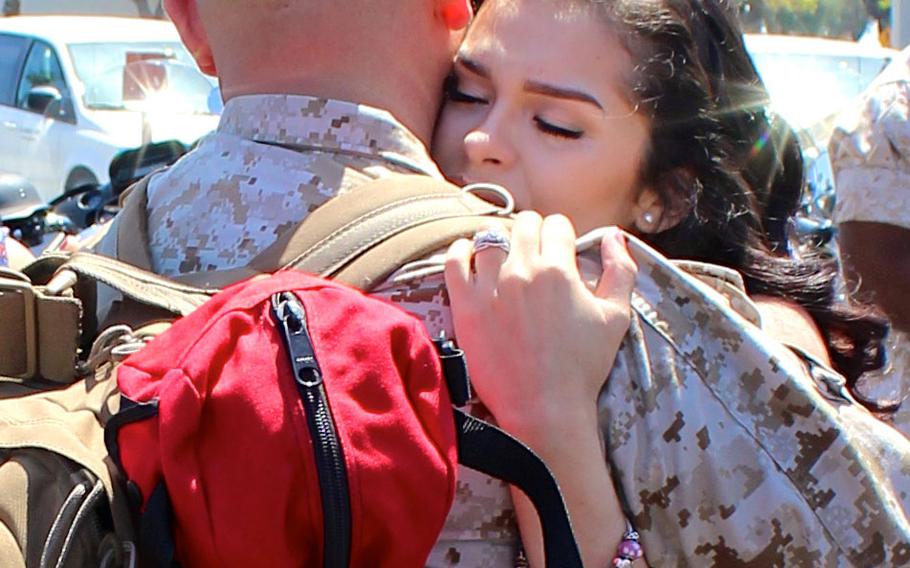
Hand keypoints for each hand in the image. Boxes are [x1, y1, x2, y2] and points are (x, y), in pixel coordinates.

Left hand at [444, 212, 636, 437]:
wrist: (544, 408)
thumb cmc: (582, 366)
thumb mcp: (616, 317)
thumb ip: (622, 270)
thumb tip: (614, 236)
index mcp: (559, 269)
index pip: (556, 224)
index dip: (561, 235)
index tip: (559, 249)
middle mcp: (522, 271)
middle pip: (524, 225)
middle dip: (533, 233)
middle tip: (534, 254)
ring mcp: (490, 286)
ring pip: (488, 237)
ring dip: (499, 241)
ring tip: (503, 257)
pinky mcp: (465, 305)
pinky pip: (454, 259)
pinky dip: (461, 251)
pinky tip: (470, 257)